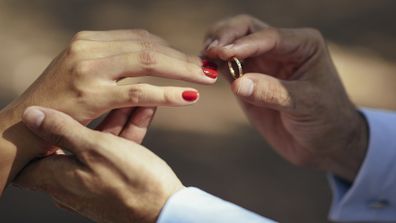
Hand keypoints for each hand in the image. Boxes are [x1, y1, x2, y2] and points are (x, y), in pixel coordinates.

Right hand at [0, 29, 216, 192]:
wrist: (23, 127)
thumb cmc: (58, 103)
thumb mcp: (83, 74)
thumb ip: (112, 64)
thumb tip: (149, 61)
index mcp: (89, 41)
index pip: (140, 37)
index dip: (170, 48)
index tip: (191, 59)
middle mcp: (89, 48)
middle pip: (148, 46)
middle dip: (182, 57)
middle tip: (208, 67)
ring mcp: (89, 69)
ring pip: (147, 62)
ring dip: (182, 70)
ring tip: (206, 78)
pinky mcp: (90, 94)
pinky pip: (138, 91)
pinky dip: (167, 93)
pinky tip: (188, 97)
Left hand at [15, 106, 182, 222]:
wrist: (165, 211)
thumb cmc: (130, 181)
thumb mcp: (95, 149)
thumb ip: (62, 131)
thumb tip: (30, 115)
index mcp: (56, 177)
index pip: (30, 154)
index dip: (35, 131)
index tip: (49, 108)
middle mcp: (70, 183)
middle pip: (72, 140)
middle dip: (92, 113)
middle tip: (106, 92)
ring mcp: (94, 183)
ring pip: (99, 143)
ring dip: (117, 118)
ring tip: (135, 95)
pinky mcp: (115, 182)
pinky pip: (116, 152)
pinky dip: (127, 132)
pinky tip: (143, 110)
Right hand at [203, 15, 367, 180]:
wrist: (324, 144)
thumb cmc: (326, 120)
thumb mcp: (305, 105)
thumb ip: (271, 93)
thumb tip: (237, 84)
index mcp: (302, 44)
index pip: (268, 36)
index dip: (244, 44)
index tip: (224, 53)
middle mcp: (280, 48)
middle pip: (246, 29)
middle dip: (226, 36)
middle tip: (210, 50)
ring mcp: (262, 63)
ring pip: (232, 44)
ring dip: (216, 47)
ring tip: (204, 58)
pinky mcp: (248, 80)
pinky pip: (226, 66)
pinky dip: (213, 65)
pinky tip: (204, 70)